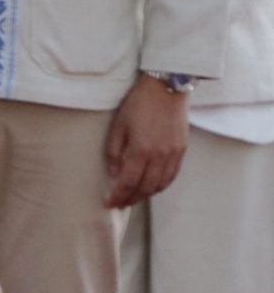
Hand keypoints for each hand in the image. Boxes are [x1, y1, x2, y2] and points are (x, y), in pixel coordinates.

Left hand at [106, 76, 188, 207]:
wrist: (166, 88)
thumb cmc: (138, 104)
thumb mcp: (118, 126)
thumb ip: (115, 151)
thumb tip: (114, 173)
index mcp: (141, 150)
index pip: (128, 182)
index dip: (119, 196)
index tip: (110, 204)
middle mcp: (159, 156)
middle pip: (145, 187)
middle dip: (132, 198)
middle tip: (121, 203)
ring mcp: (173, 154)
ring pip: (161, 184)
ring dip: (147, 194)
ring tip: (134, 197)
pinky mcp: (182, 150)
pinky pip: (173, 175)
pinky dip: (162, 185)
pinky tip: (153, 187)